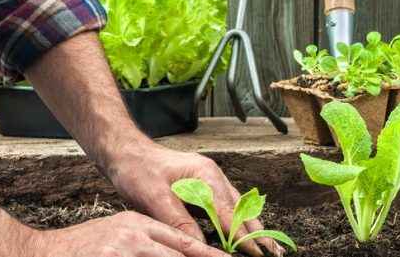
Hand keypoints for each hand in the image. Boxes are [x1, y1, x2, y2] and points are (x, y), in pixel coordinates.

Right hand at [31, 211, 231, 256]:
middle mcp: (135, 235)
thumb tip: (180, 250)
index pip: (182, 241)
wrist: (39, 252)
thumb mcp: (118, 234)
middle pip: (179, 253)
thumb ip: (147, 242)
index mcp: (139, 224)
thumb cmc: (81, 248)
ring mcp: (123, 251)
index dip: (207, 255)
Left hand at [104, 146, 283, 256]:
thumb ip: (179, 221)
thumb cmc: (138, 170)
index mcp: (205, 175)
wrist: (125, 152)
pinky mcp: (203, 187)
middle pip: (241, 208)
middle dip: (257, 232)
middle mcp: (213, 176)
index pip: (229, 212)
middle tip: (273, 252)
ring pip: (238, 207)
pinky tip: (244, 232)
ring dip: (251, 227)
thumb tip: (200, 244)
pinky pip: (226, 206)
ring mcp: (210, 180)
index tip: (256, 252)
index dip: (243, 235)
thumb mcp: (154, 197)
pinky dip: (237, 221)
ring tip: (266, 246)